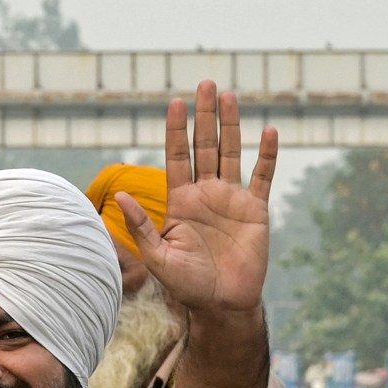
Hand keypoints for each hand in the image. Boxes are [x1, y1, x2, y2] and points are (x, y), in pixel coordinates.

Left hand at [118, 82, 277, 316]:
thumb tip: (119, 195)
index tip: (174, 102)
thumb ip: (142, 226)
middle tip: (206, 84)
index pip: (177, 158)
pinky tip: (268, 132)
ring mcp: (232, 199)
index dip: (176, 130)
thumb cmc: (187, 285)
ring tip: (230, 96)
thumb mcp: (158, 256)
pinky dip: (267, 156)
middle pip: (205, 146)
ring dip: (232, 125)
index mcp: (181, 202)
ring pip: (232, 152)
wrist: (221, 303)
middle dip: (205, 116)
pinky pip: (263, 177)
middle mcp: (206, 194)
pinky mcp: (256, 210)